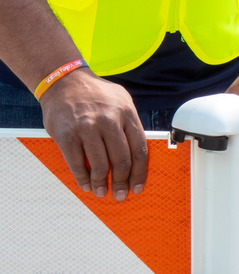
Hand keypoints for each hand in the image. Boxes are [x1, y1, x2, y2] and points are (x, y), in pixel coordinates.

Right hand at [40, 68, 147, 200]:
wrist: (63, 79)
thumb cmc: (96, 95)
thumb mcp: (121, 101)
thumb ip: (130, 127)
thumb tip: (138, 159)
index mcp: (127, 113)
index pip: (139, 150)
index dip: (140, 173)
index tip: (137, 187)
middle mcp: (109, 120)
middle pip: (122, 161)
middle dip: (122, 182)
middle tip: (120, 194)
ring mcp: (87, 127)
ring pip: (100, 165)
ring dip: (102, 183)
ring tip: (101, 191)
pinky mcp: (67, 134)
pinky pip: (77, 164)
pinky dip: (83, 178)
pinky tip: (86, 184)